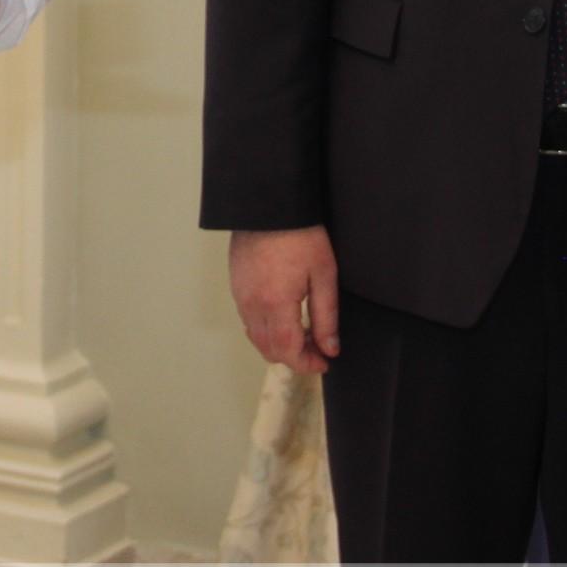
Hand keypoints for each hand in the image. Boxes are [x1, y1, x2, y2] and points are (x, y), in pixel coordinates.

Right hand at [229, 226, 339, 374]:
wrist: (269, 203)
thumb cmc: (300, 234)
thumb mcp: (324, 275)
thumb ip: (326, 316)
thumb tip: (330, 348)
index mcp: (276, 304)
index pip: (287, 351)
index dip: (307, 363)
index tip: (324, 362)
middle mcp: (252, 304)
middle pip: (269, 349)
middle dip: (294, 356)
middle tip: (318, 347)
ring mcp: (240, 295)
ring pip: (256, 337)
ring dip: (279, 344)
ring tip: (303, 332)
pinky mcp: (235, 285)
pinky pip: (248, 319)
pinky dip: (265, 329)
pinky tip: (284, 315)